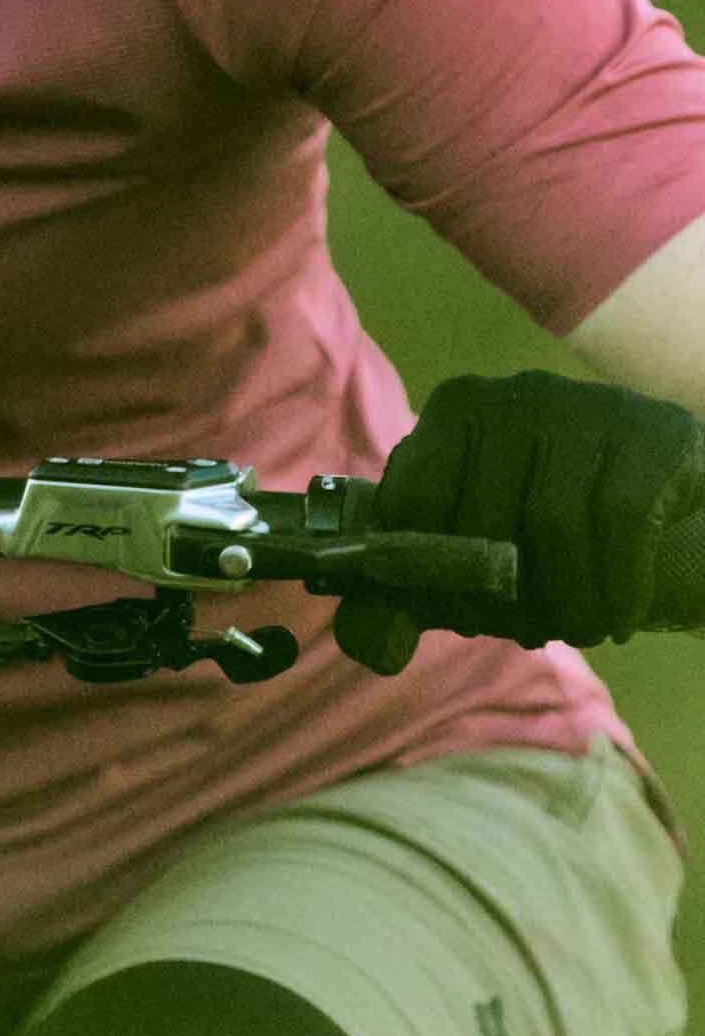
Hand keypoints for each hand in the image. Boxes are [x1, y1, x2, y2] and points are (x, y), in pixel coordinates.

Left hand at [333, 369, 704, 672]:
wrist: (668, 477)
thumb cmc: (555, 509)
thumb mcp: (483, 533)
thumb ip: (421, 579)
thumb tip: (367, 641)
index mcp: (454, 409)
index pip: (412, 503)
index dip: (428, 577)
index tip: (456, 621)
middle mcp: (511, 394)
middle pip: (481, 520)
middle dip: (499, 600)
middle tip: (527, 635)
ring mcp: (582, 404)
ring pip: (550, 526)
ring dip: (563, 603)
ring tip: (578, 631)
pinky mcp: (649, 431)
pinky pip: (620, 525)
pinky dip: (616, 589)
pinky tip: (619, 618)